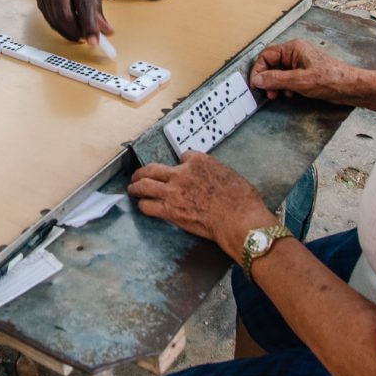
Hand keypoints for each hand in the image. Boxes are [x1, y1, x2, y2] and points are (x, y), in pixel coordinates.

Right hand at [33, 0, 112, 42]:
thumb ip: (98, 7)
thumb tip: (105, 31)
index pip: (83, 4)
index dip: (89, 25)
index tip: (95, 41)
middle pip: (65, 15)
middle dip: (77, 31)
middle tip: (88, 39)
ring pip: (55, 19)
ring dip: (69, 32)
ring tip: (81, 34)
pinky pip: (49, 18)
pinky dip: (60, 27)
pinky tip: (70, 28)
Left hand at [128, 153, 272, 258]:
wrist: (239, 219)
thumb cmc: (242, 200)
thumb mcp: (228, 173)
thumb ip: (213, 171)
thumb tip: (209, 177)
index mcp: (199, 161)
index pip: (182, 157)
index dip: (180, 165)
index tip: (178, 170)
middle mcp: (182, 172)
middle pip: (153, 168)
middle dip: (143, 172)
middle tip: (138, 175)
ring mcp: (174, 191)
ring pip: (144, 184)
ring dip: (136, 186)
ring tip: (132, 188)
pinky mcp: (170, 210)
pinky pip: (148, 205)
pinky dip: (143, 205)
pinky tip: (142, 206)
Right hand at [249, 40, 358, 103]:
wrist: (351, 88)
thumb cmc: (331, 80)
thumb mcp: (299, 81)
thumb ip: (276, 80)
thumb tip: (257, 80)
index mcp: (293, 49)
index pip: (266, 55)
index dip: (259, 70)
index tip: (256, 84)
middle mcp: (295, 54)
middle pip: (271, 64)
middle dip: (267, 79)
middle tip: (268, 93)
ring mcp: (300, 64)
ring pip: (279, 73)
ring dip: (276, 85)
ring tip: (278, 95)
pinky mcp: (305, 74)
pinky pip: (288, 79)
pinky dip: (285, 87)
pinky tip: (291, 94)